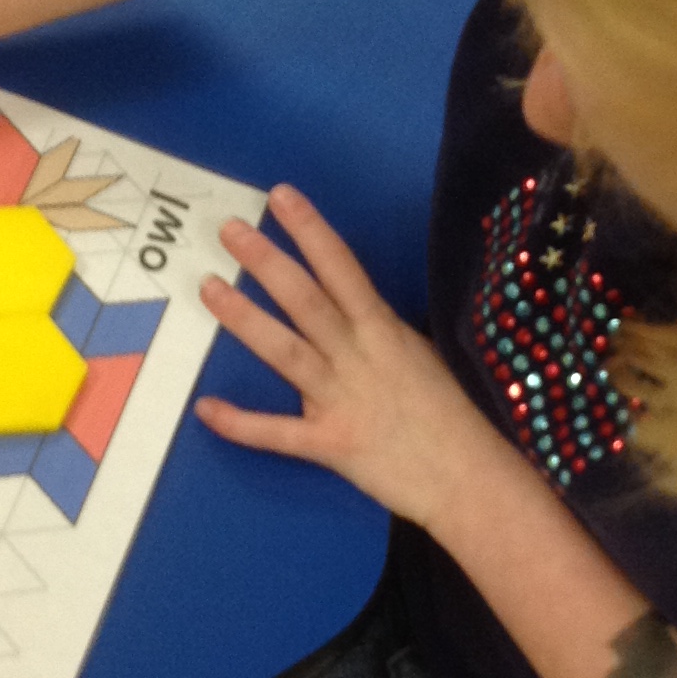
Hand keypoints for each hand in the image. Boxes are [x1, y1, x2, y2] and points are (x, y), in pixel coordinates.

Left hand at [195, 184, 506, 525]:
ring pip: (286, 351)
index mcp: (385, 331)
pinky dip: (240, 423)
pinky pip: (278, 433)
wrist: (470, 480)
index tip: (281, 197)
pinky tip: (206, 408)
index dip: (310, 230)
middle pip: (306, 300)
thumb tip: (355, 313)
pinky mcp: (331, 444)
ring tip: (209, 287)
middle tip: (229, 230)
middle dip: (267, 261)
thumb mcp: (424, 357)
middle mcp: (360, 356)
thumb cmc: (453, 416)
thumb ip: (382, 335)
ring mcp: (342, 400)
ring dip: (245, 318)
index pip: (342, 268)